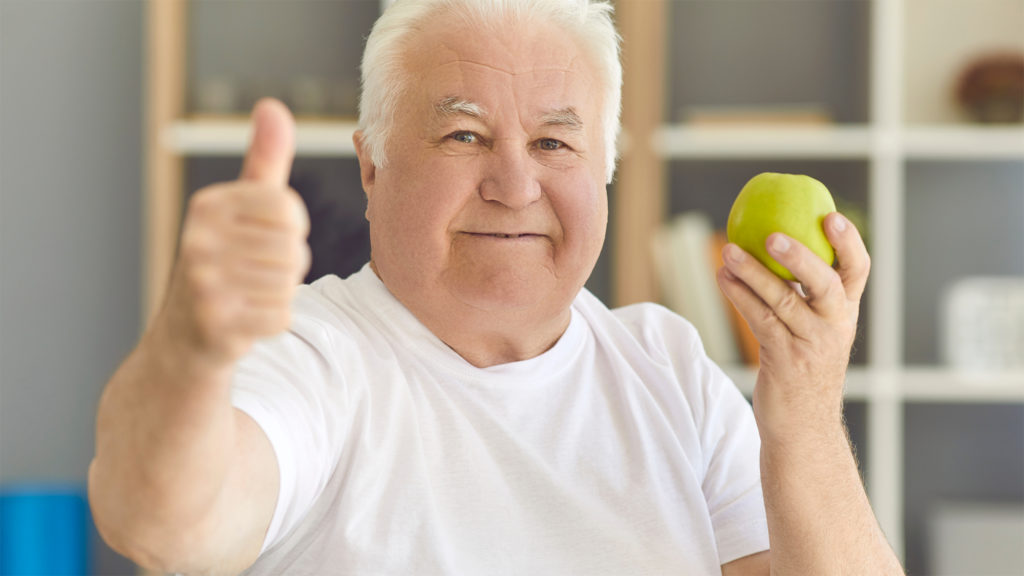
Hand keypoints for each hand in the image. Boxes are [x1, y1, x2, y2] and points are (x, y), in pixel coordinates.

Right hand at [157, 98, 310, 366]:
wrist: (182, 340)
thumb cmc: (221, 264)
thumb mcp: (238, 208)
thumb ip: (263, 159)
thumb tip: (272, 105)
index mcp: (207, 206)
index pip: (288, 210)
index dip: (290, 229)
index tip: (263, 240)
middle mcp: (198, 239)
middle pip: (293, 249)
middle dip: (286, 266)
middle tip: (252, 274)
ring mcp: (203, 283)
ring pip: (289, 284)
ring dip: (278, 294)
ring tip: (247, 294)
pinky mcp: (216, 324)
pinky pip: (282, 316)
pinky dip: (272, 321)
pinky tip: (245, 319)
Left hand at [716, 212, 868, 441]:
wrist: (802, 426)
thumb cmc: (803, 369)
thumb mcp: (814, 330)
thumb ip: (805, 295)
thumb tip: (775, 245)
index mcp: (844, 312)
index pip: (858, 270)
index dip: (848, 242)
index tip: (830, 215)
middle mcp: (834, 326)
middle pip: (825, 283)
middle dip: (800, 256)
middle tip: (772, 235)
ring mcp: (812, 345)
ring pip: (783, 301)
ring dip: (752, 273)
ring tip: (728, 252)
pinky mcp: (785, 361)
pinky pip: (759, 321)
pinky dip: (739, 297)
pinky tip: (722, 278)